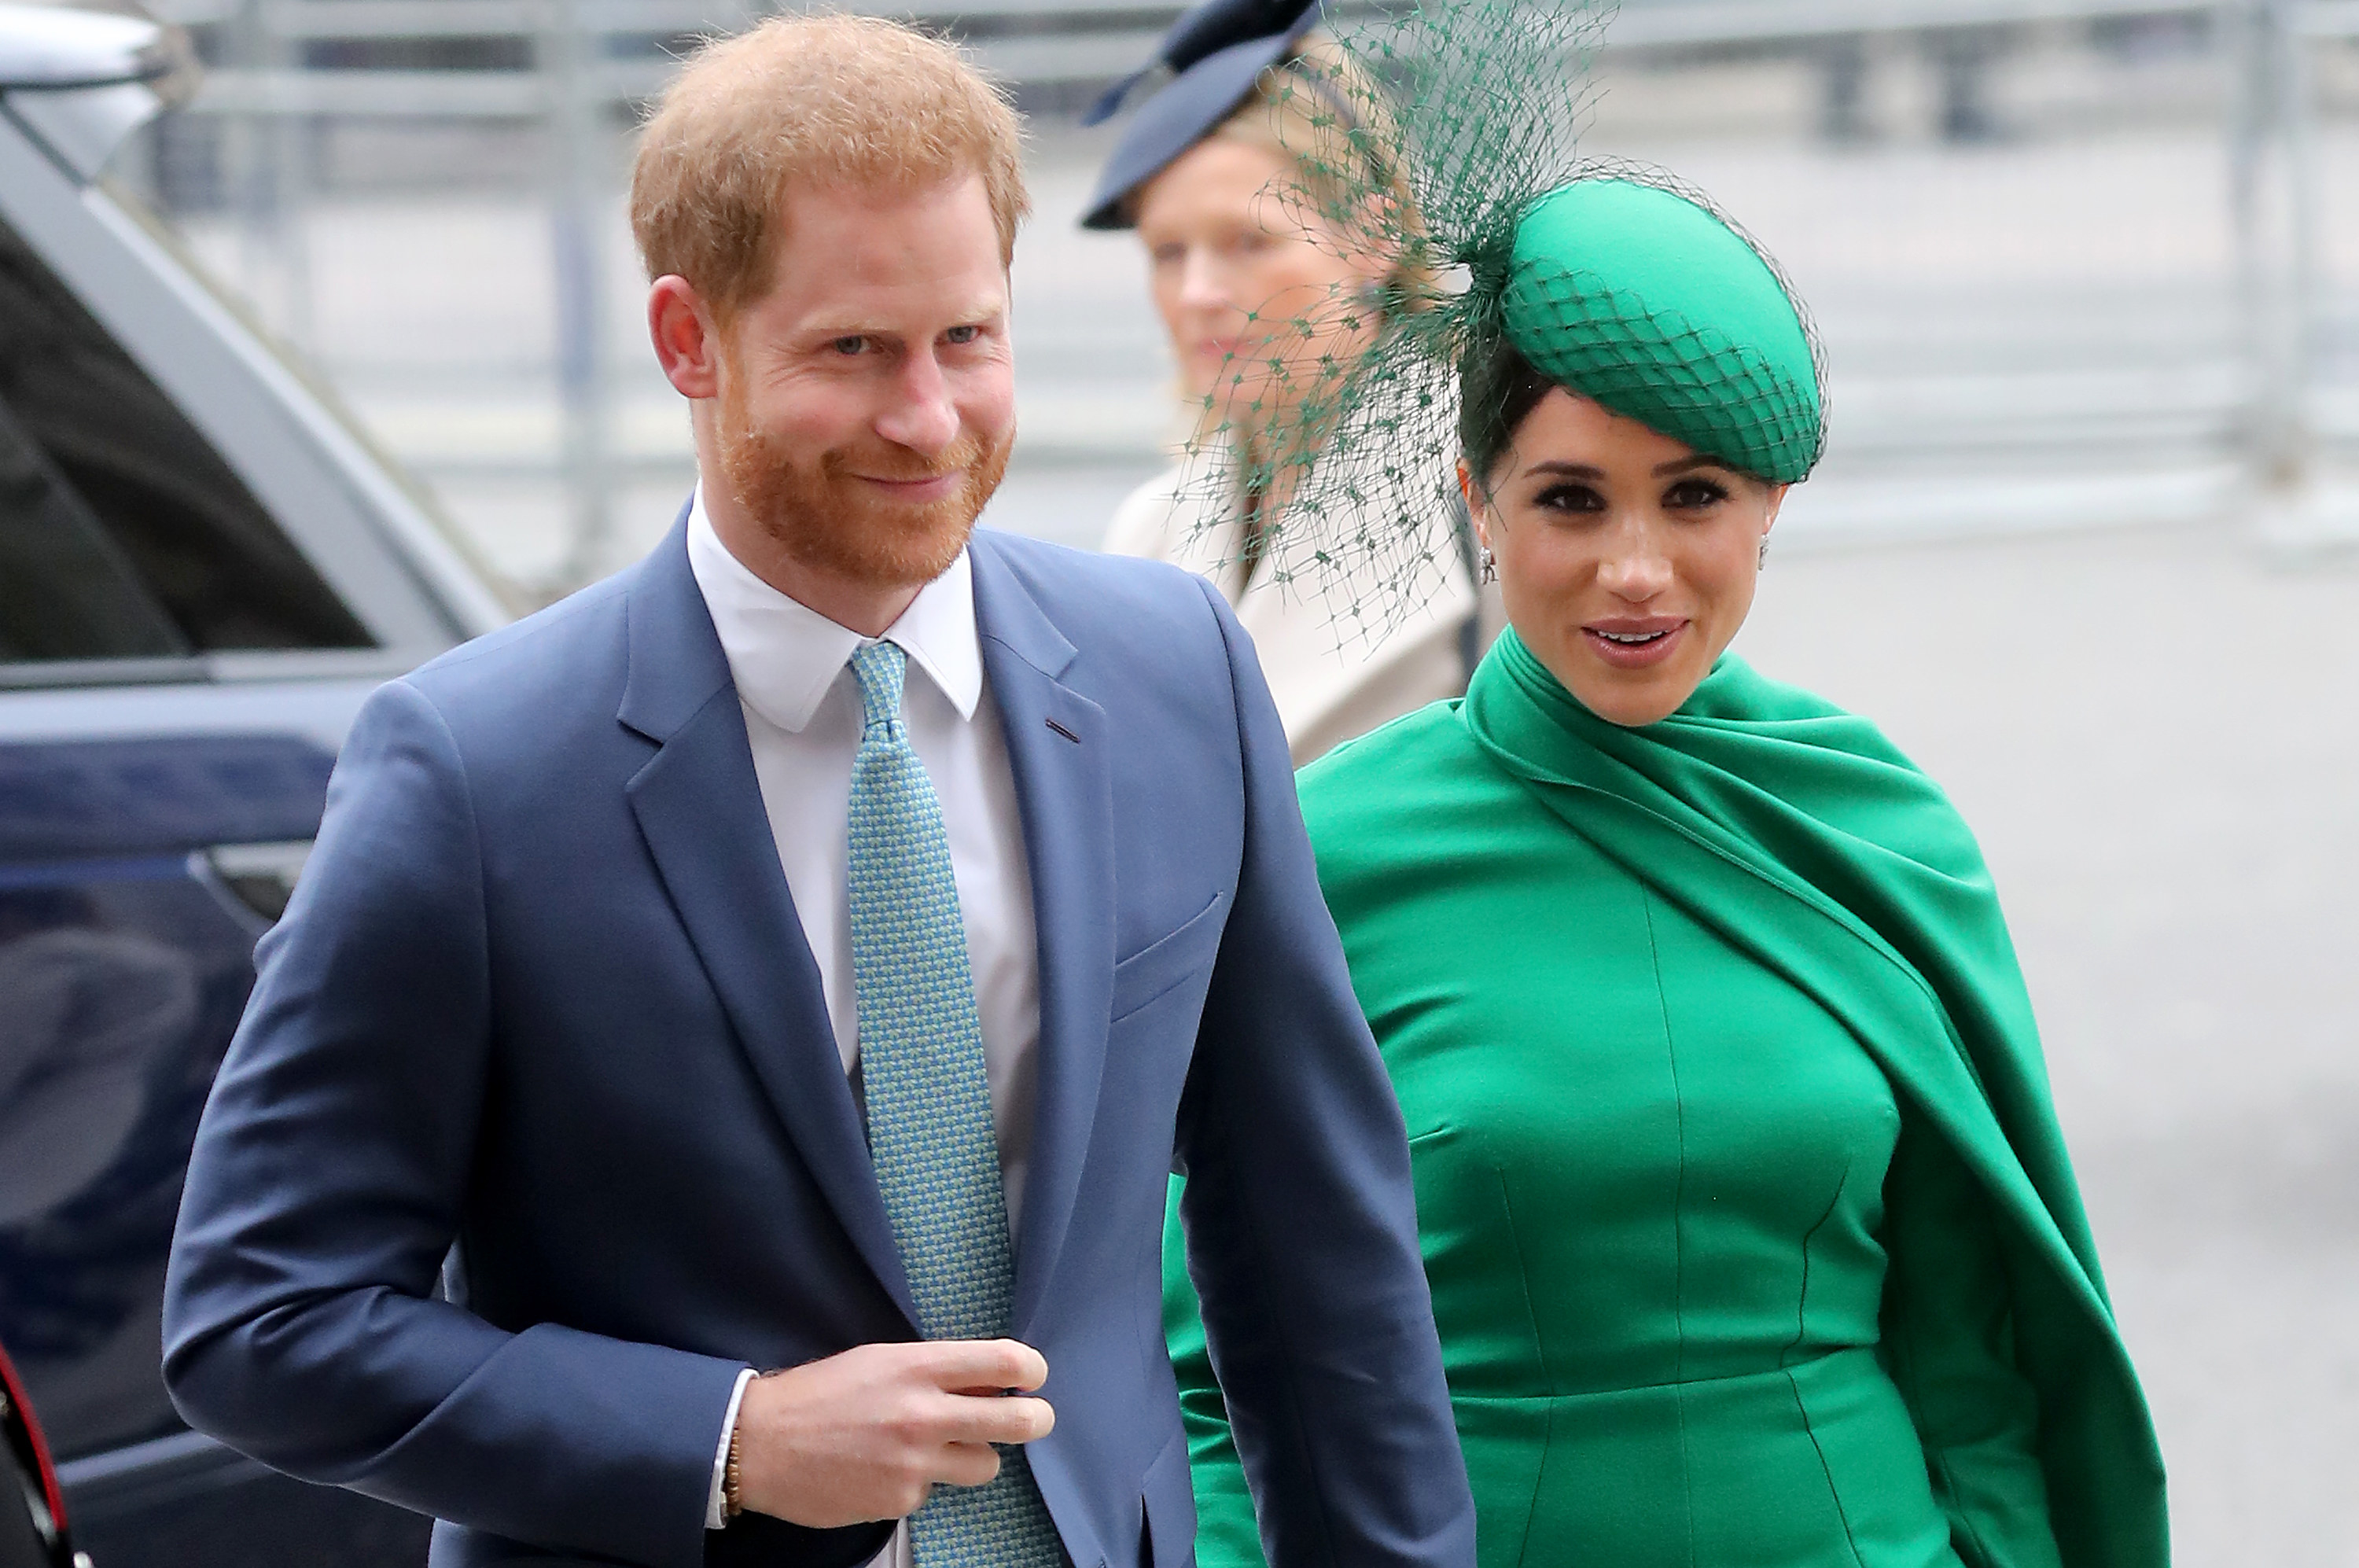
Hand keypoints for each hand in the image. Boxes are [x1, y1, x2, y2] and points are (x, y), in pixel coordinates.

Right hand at [734, 1339, 1054, 1526]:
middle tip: (1035, 1418)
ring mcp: (914, 1463)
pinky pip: (934, 1491)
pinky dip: (919, 1482)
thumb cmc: (819, 1394)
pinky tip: (884, 1469)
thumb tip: (990, 1380)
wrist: (760, 1444)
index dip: (1032, 1369)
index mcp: (918, 1367)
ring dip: (974, 1455)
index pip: (1005, 1361)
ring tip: (938, 1446)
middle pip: (1018, 1422)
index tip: (1033, 1377)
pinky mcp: (900, 1501)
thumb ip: (936, 1370)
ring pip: (987, 1465)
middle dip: (1036, 1420)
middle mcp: (923, 1414)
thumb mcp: (880, 1360)